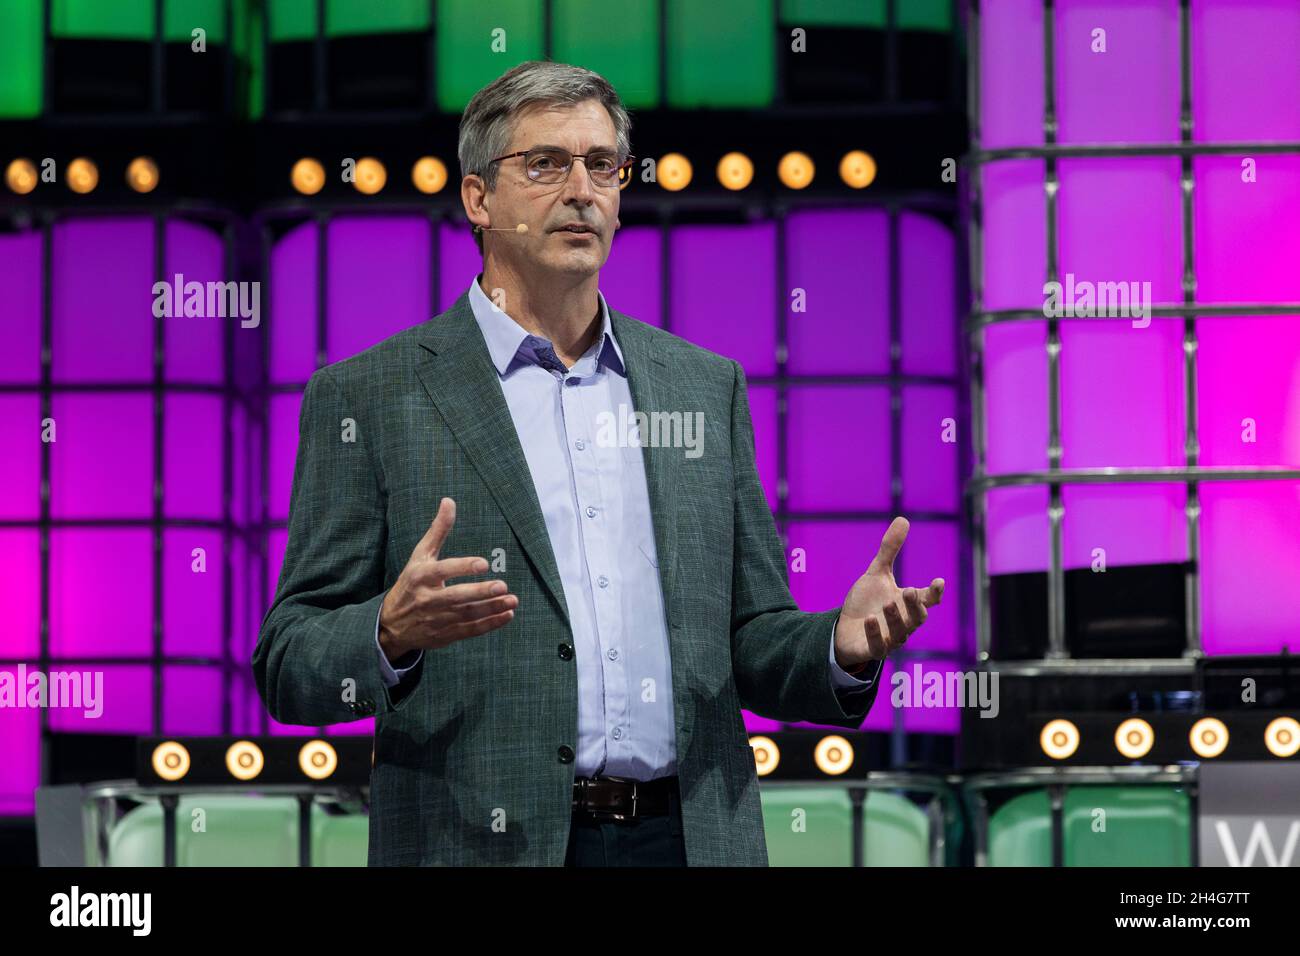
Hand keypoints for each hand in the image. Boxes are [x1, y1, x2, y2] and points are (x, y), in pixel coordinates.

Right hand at [377, 497, 516, 661]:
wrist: (391, 624)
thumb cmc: (411, 583)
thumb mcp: (420, 556)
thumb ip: (437, 531)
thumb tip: (449, 501)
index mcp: (420, 577)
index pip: (442, 571)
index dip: (462, 567)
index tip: (484, 563)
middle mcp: (427, 599)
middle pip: (456, 597)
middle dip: (480, 592)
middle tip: (503, 586)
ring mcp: (436, 619)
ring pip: (466, 615)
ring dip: (491, 608)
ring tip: (512, 600)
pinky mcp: (444, 635)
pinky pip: (469, 630)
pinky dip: (489, 624)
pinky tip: (506, 615)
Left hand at [833, 517, 943, 669]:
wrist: (844, 628)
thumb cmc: (867, 602)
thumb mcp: (877, 573)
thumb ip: (890, 550)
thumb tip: (903, 519)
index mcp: (907, 604)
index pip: (928, 600)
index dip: (935, 593)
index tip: (938, 581)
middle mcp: (903, 622)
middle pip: (918, 618)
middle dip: (915, 606)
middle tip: (910, 591)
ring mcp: (890, 638)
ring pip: (900, 633)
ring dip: (896, 618)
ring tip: (890, 603)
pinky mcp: (873, 650)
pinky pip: (878, 646)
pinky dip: (876, 634)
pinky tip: (870, 620)